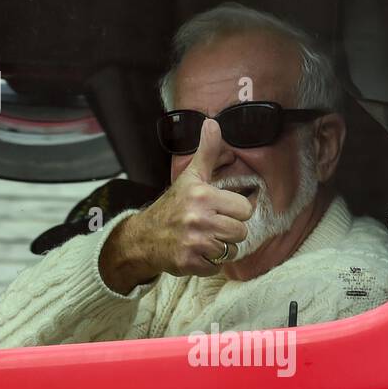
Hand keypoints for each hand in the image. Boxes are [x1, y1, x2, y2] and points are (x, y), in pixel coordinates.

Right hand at [98, 118, 254, 292]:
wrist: (143, 237)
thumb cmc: (172, 205)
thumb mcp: (190, 177)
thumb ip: (206, 152)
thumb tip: (213, 122)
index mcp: (202, 195)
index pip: (245, 209)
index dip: (234, 210)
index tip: (220, 210)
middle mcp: (198, 219)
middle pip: (240, 232)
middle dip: (228, 231)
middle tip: (211, 225)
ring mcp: (193, 242)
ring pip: (230, 250)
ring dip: (219, 247)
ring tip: (204, 238)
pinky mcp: (188, 263)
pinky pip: (216, 266)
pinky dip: (208, 263)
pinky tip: (196, 251)